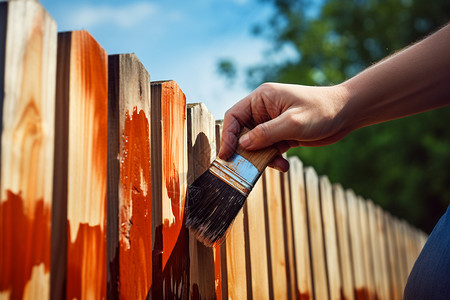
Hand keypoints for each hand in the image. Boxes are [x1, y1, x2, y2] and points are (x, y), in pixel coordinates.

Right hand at [219, 82, 349, 170]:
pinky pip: (269, 149)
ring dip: (262, 157)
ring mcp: (273, 123)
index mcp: (261, 99)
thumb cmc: (321, 110)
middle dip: (245, 150)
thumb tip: (243, 144)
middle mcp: (263, 110)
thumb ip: (266, 133)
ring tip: (276, 164)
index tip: (227, 155)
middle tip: (246, 167)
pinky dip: (273, 159)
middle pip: (242, 132)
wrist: (347, 113)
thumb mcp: (293, 122)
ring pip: (255, 144)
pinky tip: (284, 165)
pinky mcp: (282, 135)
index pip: (234, 116)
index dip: (228, 136)